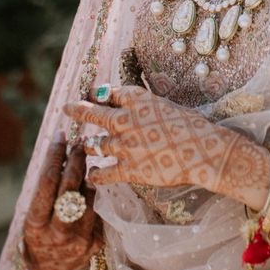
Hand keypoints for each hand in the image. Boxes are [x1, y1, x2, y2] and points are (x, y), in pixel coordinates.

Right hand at [22, 133, 103, 269]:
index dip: (55, 156)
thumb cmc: (40, 234)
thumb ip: (46, 190)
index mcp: (36, 224)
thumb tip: (62, 152)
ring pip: (88, 196)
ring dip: (87, 178)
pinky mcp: (96, 242)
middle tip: (80, 142)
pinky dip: (93, 196)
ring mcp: (79, 239)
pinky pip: (98, 209)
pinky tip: (89, 189)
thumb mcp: (33, 215)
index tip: (60, 136)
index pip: (48, 182)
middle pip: (71, 186)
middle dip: (76, 160)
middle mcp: (58, 232)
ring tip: (83, 165)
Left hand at [63, 86, 269, 202]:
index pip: (110, 93)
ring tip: (84, 146)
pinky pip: (103, 173)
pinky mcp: (127, 169)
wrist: (203, 151)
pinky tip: (92, 176)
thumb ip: (149, 106)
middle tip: (66, 108)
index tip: (94, 94)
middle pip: (93, 113)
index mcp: (137, 100)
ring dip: (88, 146)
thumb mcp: (168, 105)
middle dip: (78, 110)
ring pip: (95, 145)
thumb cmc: (193, 126)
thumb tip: (140, 106)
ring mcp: (124, 146)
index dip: (100, 94)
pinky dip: (96, 175)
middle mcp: (125, 120)